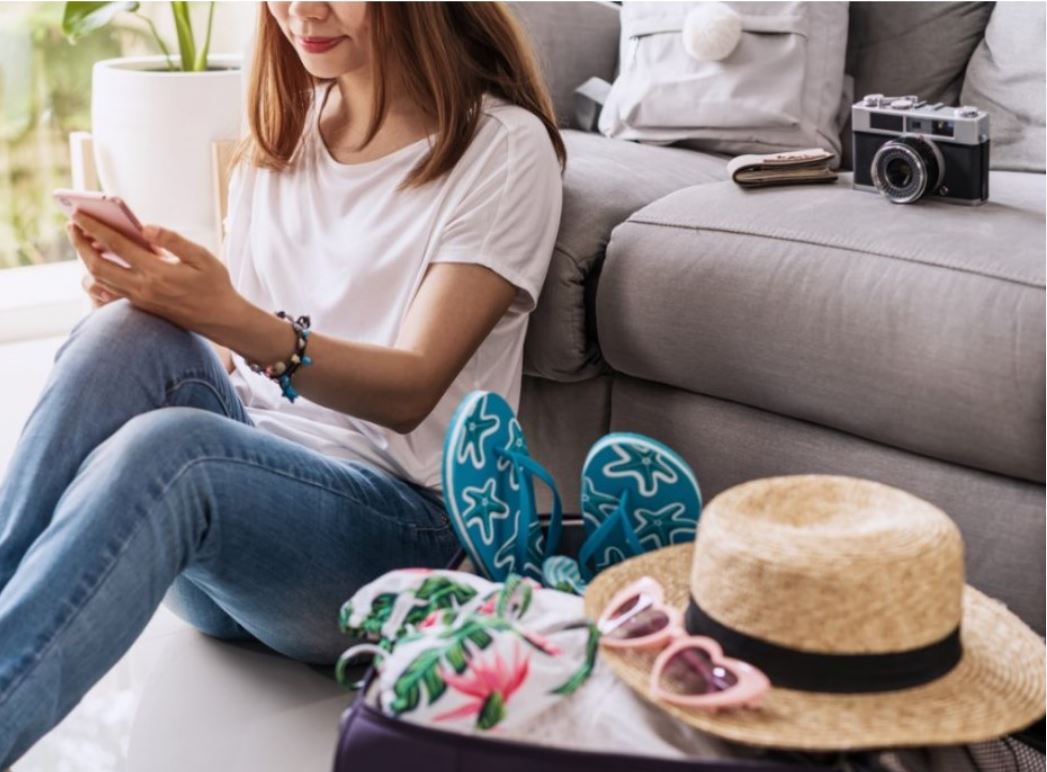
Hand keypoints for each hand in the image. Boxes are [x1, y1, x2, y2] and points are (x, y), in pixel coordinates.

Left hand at [67, 211, 242, 334]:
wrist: (220, 320)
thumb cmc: (215, 285)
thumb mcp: (202, 257)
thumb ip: (174, 241)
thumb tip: (146, 227)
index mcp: (157, 272)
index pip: (117, 245)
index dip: (95, 227)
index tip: (79, 214)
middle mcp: (143, 288)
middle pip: (97, 265)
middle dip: (80, 244)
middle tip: (71, 225)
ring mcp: (139, 299)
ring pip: (100, 279)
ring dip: (86, 258)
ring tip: (82, 239)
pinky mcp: (141, 305)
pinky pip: (109, 289)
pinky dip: (98, 272)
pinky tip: (99, 260)